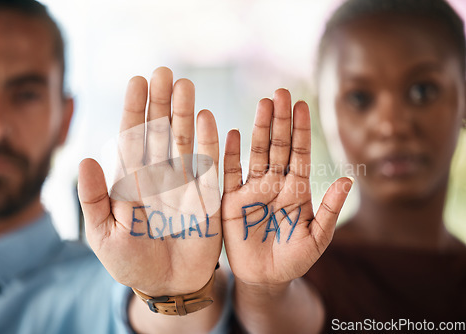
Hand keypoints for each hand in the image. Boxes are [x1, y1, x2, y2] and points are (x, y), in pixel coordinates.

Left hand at [78, 67, 221, 295]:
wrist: (167, 285)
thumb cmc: (131, 262)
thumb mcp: (104, 235)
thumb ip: (94, 198)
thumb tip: (86, 158)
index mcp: (131, 181)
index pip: (132, 138)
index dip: (134, 110)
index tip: (137, 82)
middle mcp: (158, 175)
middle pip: (159, 131)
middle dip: (160, 102)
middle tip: (164, 72)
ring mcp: (183, 182)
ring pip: (183, 140)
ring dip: (185, 113)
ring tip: (185, 84)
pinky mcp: (206, 195)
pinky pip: (208, 164)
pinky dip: (208, 142)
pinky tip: (207, 117)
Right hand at [222, 89, 351, 285]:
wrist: (266, 279)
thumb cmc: (294, 259)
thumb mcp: (317, 238)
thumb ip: (330, 210)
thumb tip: (349, 180)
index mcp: (296, 190)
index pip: (299, 153)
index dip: (301, 130)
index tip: (302, 105)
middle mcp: (274, 184)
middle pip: (278, 146)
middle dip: (280, 120)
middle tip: (282, 92)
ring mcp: (252, 191)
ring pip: (257, 153)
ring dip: (259, 129)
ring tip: (263, 104)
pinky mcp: (231, 202)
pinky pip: (230, 175)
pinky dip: (230, 155)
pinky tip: (233, 134)